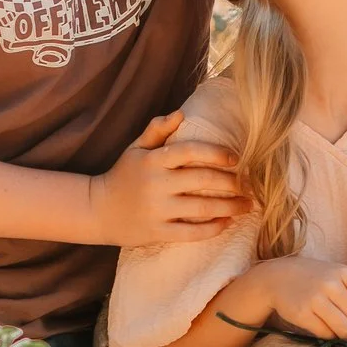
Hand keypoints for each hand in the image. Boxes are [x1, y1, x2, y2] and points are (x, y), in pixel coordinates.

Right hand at [91, 112, 252, 246]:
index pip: (190, 151)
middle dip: (232, 183)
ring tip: (247, 205)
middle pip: (202, 181)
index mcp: (153, 160)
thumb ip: (157, 130)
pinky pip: (191, 233)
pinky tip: (227, 222)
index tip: (236, 158)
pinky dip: (213, 228)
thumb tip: (181, 113)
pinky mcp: (158, 232)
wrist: (97, 209)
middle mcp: (157, 184)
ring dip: (230, 207)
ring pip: (202, 208)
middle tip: (250, 185)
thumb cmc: (123, 175)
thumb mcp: (135, 149)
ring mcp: (157, 210)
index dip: (216, 153)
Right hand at [246, 255, 346, 340]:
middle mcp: (331, 285)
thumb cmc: (315, 278)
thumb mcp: (337, 275)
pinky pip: (326, 334)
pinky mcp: (302, 314)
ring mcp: (316, 299)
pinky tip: (329, 331)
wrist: (279, 278)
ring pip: (344, 330)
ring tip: (345, 335)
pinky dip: (331, 337)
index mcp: (345, 273)